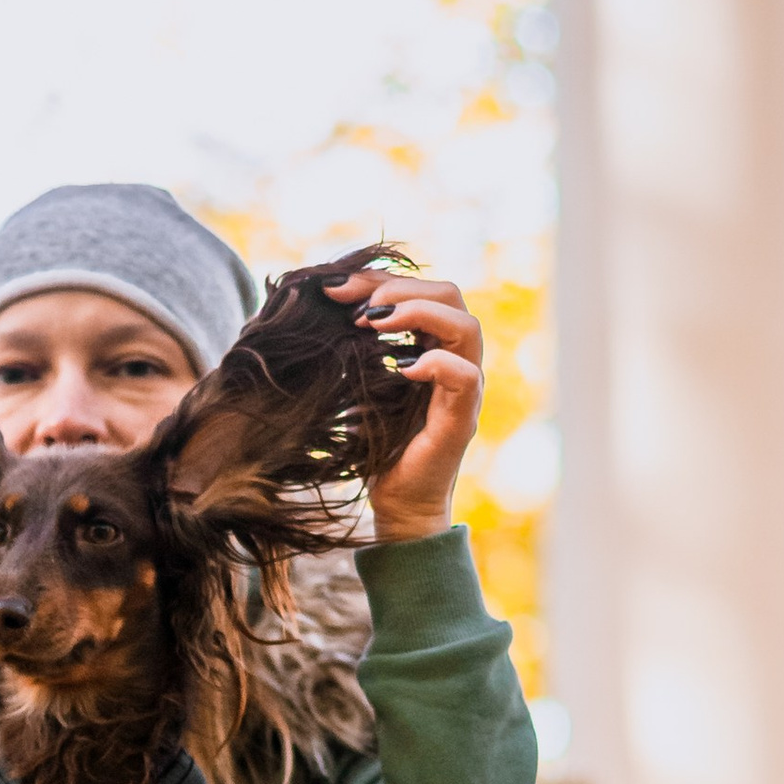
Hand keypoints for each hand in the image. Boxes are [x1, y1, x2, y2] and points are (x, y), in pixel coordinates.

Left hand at [329, 265, 483, 543]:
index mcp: (432, 345)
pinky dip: (435, 363)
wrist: (396, 503)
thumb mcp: (358, 383)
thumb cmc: (376, 444)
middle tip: (357, 306)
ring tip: (373, 324)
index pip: (421, 290)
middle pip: (451, 295)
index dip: (379, 280)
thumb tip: (317, 304)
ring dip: (417, 313)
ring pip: (467, 326)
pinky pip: (465, 376)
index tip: (332, 287)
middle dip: (399, 288)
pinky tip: (400, 368)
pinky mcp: (462, 420)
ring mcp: (464, 389)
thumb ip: (353, 346)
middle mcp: (455, 360)